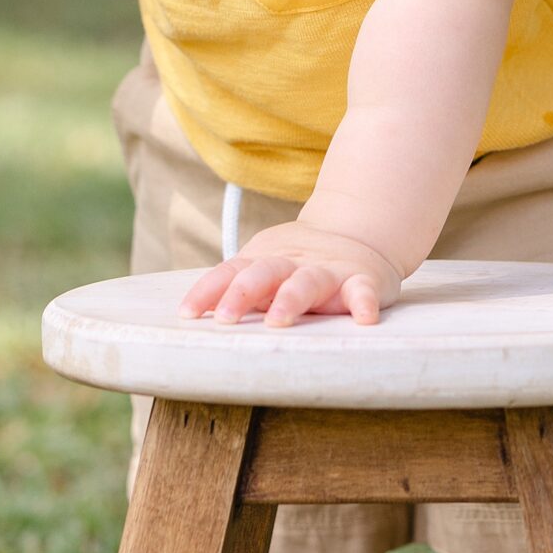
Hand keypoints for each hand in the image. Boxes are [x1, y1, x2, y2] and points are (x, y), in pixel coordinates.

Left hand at [181, 222, 401, 328]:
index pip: (229, 273)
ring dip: (291, 299)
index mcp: (263, 261)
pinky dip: (364, 303)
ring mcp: (327, 271)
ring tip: (278, 320)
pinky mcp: (361, 280)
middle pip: (263, 273)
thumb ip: (236, 288)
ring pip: (307, 282)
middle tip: (226, 319)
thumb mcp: (264, 268)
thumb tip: (191, 318)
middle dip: (242, 294)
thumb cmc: (297, 263)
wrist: (356, 232)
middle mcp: (292, 263)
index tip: (188, 314)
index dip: (207, 291)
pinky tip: (364, 319)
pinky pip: (363, 292)